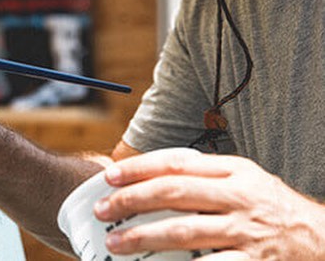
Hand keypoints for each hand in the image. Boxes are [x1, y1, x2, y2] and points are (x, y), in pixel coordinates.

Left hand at [94, 148, 324, 259]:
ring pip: (185, 230)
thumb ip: (204, 174)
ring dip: (145, 237)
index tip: (110, 176)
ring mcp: (245, 231)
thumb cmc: (270, 206)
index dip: (139, 168)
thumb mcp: (243, 178)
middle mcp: (237, 196)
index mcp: (231, 171)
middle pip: (175, 192)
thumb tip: (152, 175)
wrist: (322, 239)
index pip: (176, 162)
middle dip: (132, 200)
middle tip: (102, 209)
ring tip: (116, 242)